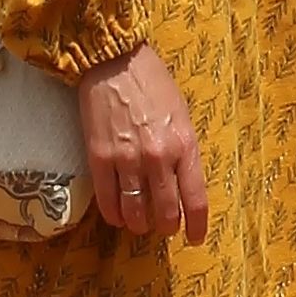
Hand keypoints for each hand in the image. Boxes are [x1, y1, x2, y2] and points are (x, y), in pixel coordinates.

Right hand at [77, 42, 208, 239]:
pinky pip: (108, 202)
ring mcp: (127, 160)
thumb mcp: (181, 113)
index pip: (195, 200)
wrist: (113, 59)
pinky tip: (117, 215)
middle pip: (165, 213)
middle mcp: (157, 157)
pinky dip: (114, 215)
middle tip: (164, 226)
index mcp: (183, 144)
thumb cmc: (151, 82)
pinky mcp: (99, 158)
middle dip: (166, 226)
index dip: (195, 226)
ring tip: (139, 223)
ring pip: (136, 213)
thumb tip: (182, 183)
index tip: (194, 237)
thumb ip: (183, 149)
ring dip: (139, 225)